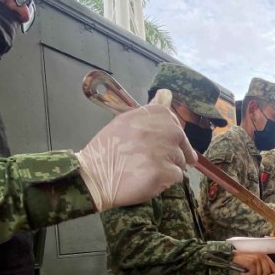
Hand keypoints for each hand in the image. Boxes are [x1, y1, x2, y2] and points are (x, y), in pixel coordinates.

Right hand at [77, 101, 197, 210]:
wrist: (93, 176)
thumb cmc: (108, 149)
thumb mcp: (126, 120)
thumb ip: (151, 110)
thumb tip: (167, 94)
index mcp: (155, 113)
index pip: (175, 124)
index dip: (166, 137)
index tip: (154, 144)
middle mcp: (164, 128)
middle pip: (181, 143)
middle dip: (170, 153)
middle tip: (148, 161)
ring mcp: (165, 151)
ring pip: (180, 161)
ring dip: (167, 168)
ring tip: (144, 170)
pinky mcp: (164, 172)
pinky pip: (176, 176)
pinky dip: (164, 181)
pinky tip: (146, 179)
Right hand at [231, 251, 274, 274]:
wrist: (231, 256)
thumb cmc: (241, 260)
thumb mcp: (253, 262)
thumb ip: (261, 266)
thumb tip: (267, 273)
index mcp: (263, 255)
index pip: (272, 264)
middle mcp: (261, 256)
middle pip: (267, 272)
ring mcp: (257, 259)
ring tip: (247, 274)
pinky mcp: (252, 262)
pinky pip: (253, 274)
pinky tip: (243, 273)